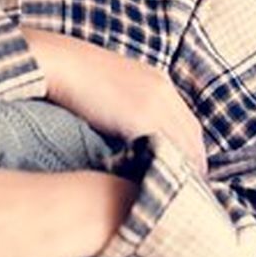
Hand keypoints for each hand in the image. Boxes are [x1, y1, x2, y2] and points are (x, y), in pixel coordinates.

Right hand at [23, 27, 207, 177]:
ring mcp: (156, 103)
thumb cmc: (77, 76)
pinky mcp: (143, 117)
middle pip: (192, 136)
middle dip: (192, 164)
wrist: (63, 63)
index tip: (185, 171)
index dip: (190, 149)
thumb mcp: (114, 85)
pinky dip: (163, 168)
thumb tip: (133, 135)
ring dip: (181, 169)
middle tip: (186, 191)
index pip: (189, 123)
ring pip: (182, 145)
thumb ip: (130, 105)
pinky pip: (163, 149)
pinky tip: (157, 184)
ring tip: (173, 193)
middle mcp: (164, 91)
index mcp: (159, 81)